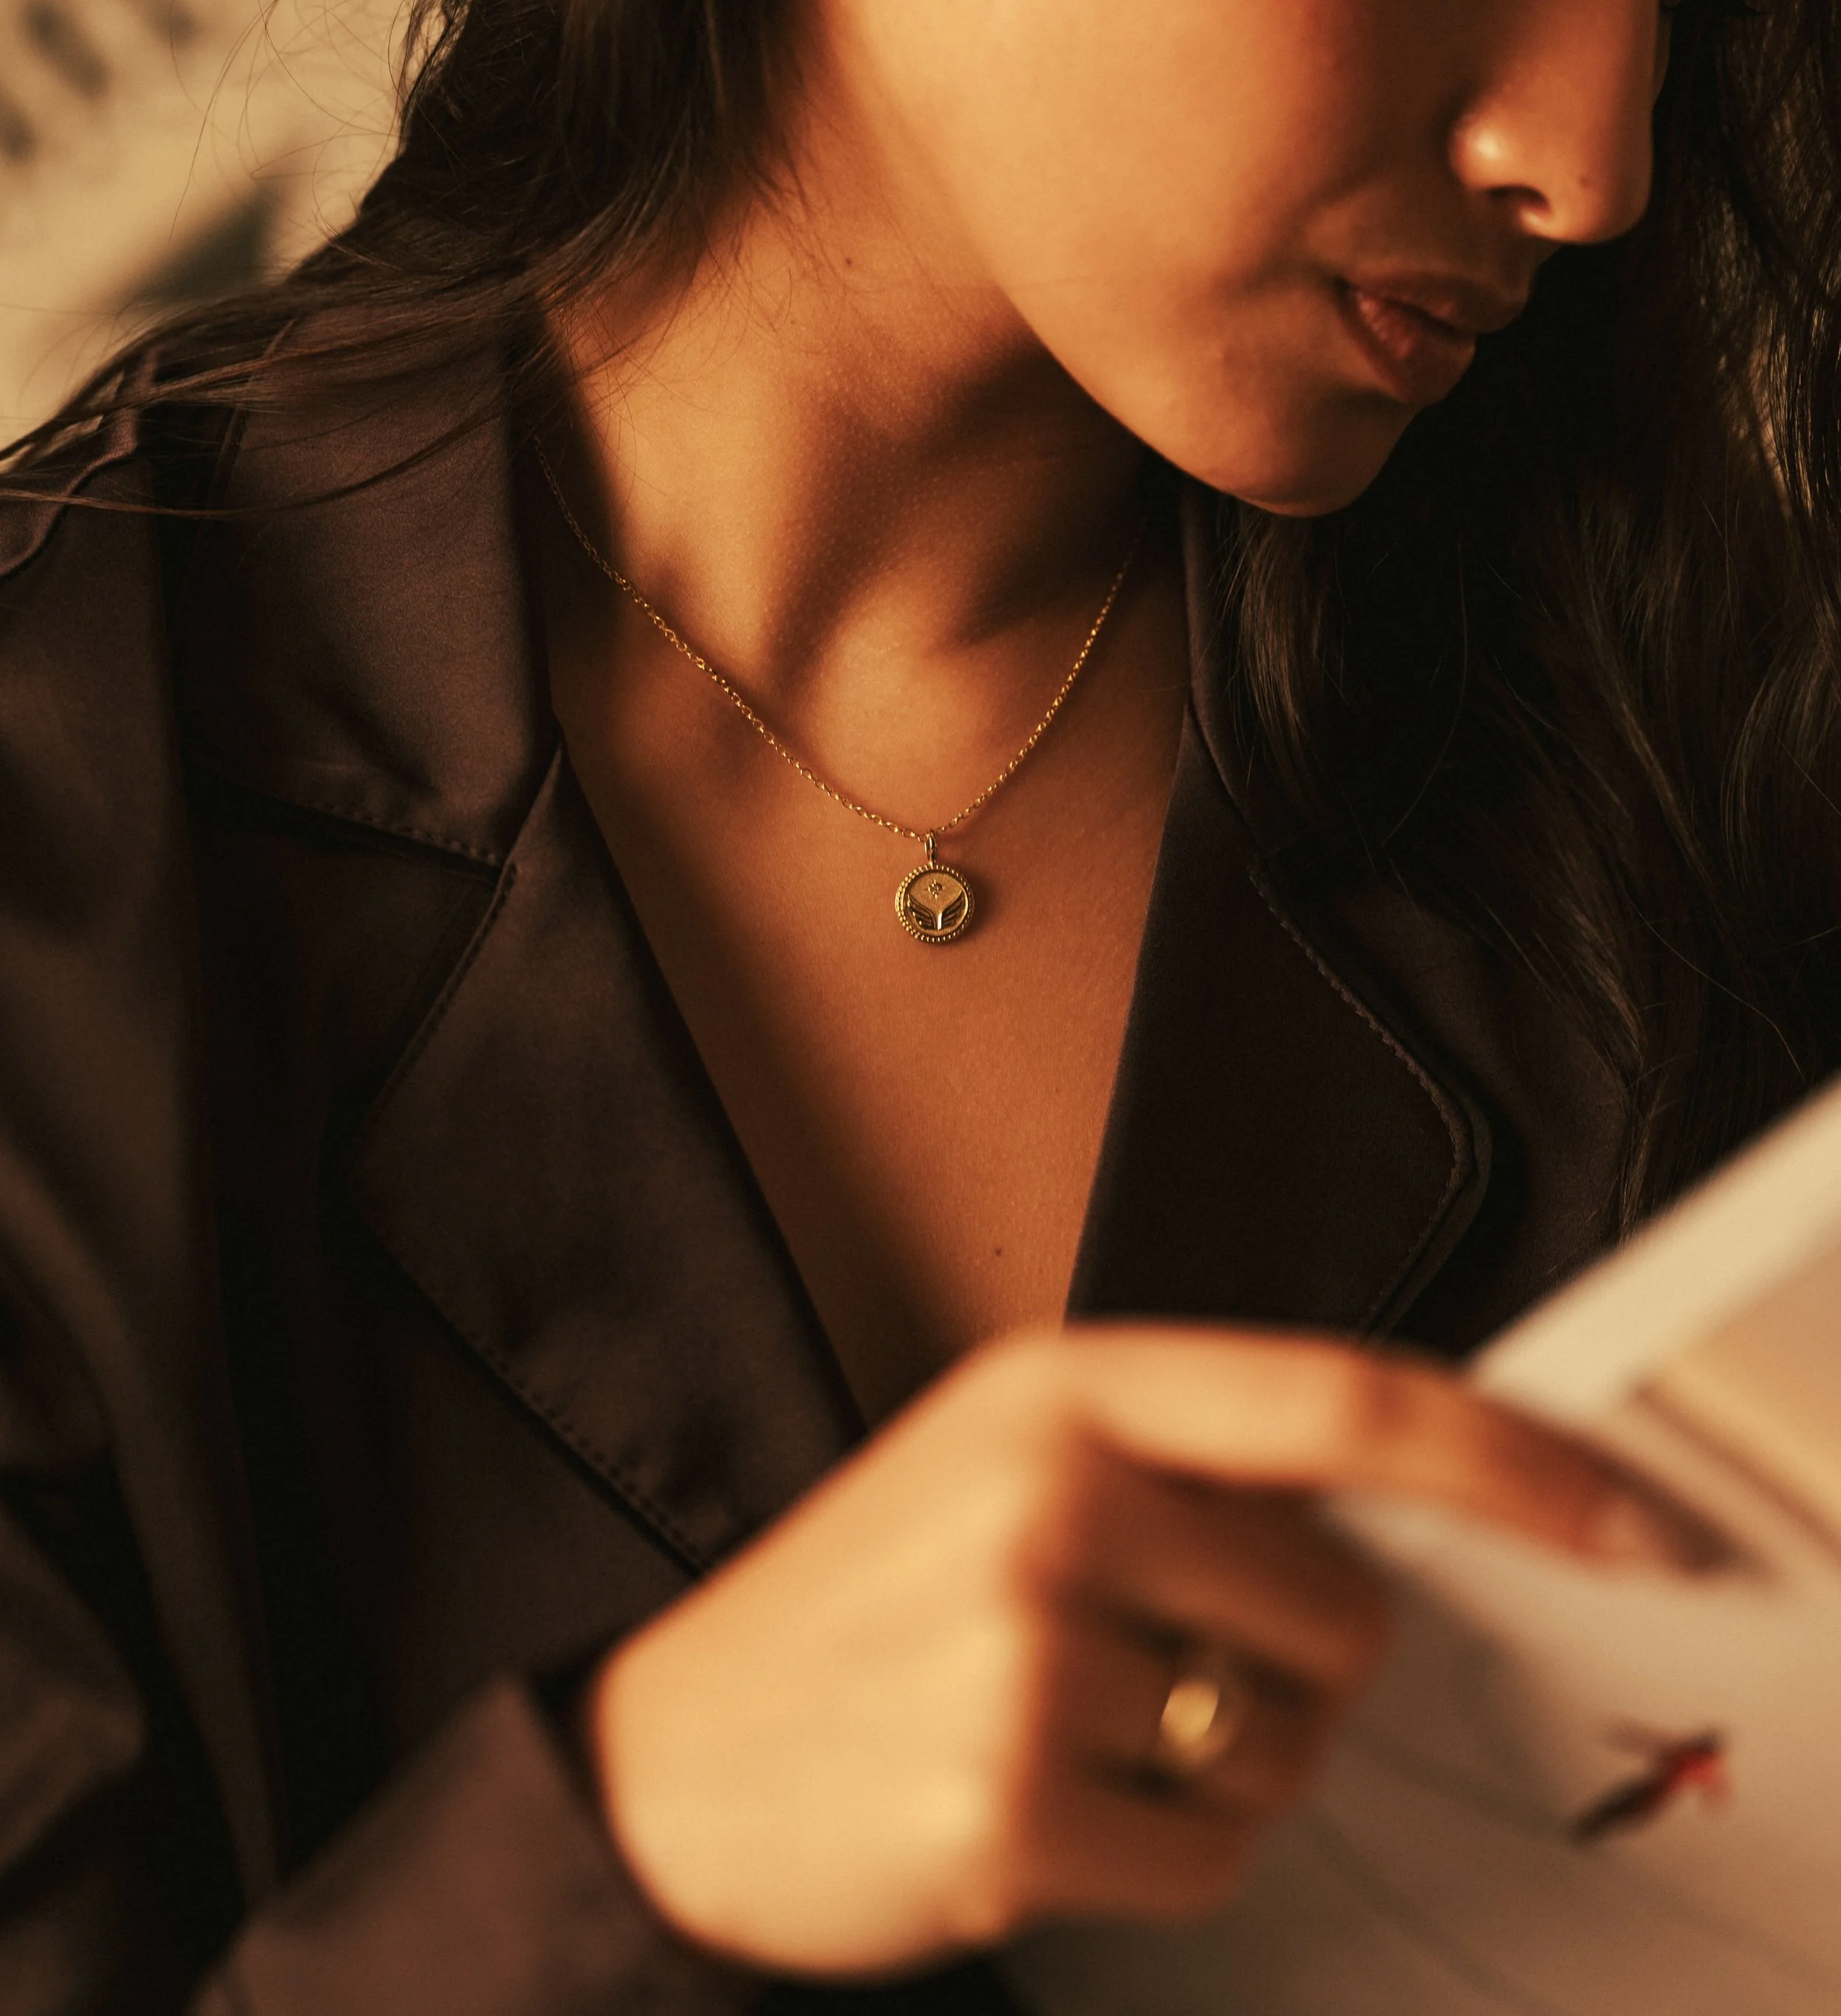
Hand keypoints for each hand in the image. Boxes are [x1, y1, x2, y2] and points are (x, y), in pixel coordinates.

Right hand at [584, 1325, 1716, 1975]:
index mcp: (1063, 1385)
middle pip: (1343, 1614)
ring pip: (1282, 1748)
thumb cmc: (869, 1602)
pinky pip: (1212, 1858)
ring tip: (1056, 1729)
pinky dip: (1156, 1859)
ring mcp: (1023, 1649)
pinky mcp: (1009, 1805)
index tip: (1635, 1521)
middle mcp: (1050, 1493)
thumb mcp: (1008, 1461)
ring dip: (1207, 1767)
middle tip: (1131, 1665)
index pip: (1346, 1399)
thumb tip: (1407, 1518)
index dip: (1515, 1462)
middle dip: (1277, 1666)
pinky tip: (1031, 1808)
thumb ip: (1190, 1461)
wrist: (675, 1756)